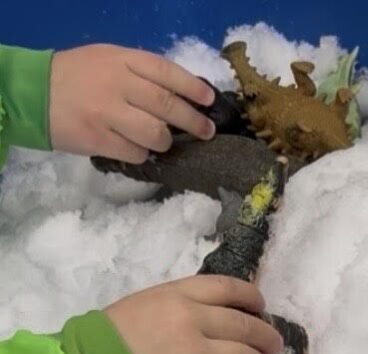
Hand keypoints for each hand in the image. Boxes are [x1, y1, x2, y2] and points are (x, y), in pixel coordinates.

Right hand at [49, 44, 215, 163]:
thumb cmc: (77, 76)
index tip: (209, 100)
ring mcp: (108, 113)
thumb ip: (141, 72)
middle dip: (193, 121)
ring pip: (156, 133)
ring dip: (166, 141)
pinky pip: (136, 153)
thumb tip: (182, 93)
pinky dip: (142, 153)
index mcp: (122, 61)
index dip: (193, 88)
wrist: (31, 93)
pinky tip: (138, 148)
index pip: (168, 72)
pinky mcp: (99, 140)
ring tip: (165, 141)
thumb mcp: (108, 60)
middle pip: (168, 106)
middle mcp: (118, 85)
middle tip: (207, 131)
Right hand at [104, 275, 284, 353]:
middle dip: (266, 337)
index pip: (229, 288)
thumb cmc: (111, 335)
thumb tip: (218, 312)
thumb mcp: (146, 302)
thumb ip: (181, 302)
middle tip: (273, 346)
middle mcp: (191, 320)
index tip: (262, 308)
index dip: (253, 298)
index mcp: (179, 295)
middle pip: (246, 325)